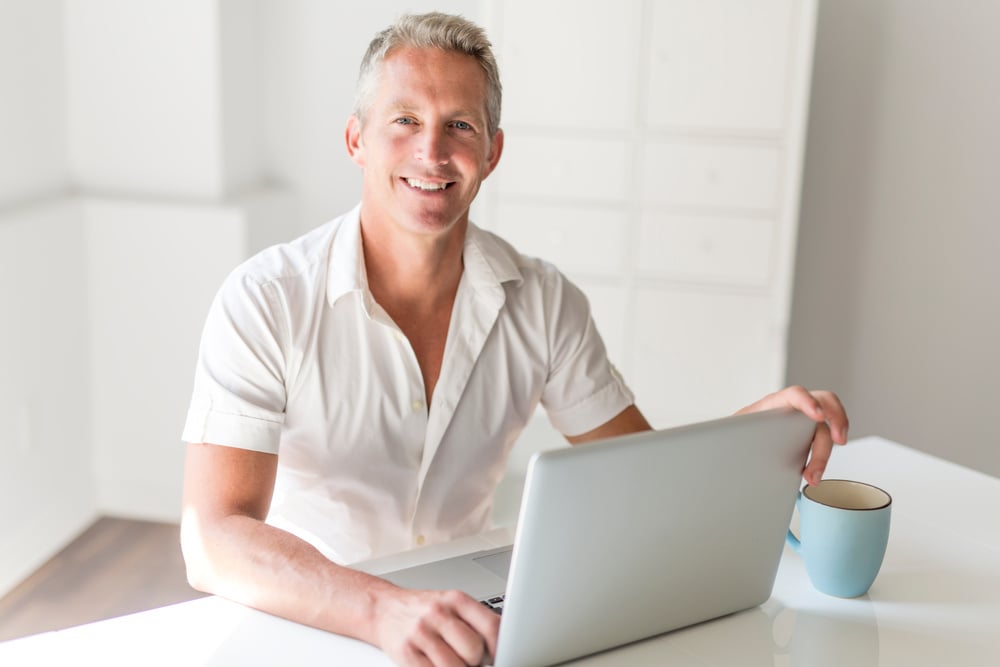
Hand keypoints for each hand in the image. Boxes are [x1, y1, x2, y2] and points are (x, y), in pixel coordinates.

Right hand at [375, 587, 499, 666]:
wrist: (382, 608)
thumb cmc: (422, 609)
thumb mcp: (451, 605)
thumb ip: (475, 621)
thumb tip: (499, 646)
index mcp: (455, 599)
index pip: (491, 626)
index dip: (500, 647)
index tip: (498, 655)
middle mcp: (438, 613)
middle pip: (474, 649)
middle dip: (475, 660)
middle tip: (468, 658)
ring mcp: (420, 632)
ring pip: (454, 666)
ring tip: (452, 661)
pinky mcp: (406, 652)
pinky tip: (437, 664)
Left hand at [737, 386, 848, 485]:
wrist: (735, 440)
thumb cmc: (734, 432)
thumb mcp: (732, 430)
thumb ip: (733, 431)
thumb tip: (725, 439)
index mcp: (774, 404)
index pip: (796, 394)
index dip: (809, 401)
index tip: (817, 415)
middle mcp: (794, 410)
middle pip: (824, 407)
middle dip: (837, 420)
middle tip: (839, 440)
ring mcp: (804, 423)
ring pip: (826, 430)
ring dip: (826, 452)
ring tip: (814, 475)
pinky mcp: (808, 438)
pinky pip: (824, 443)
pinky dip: (823, 458)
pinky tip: (813, 473)